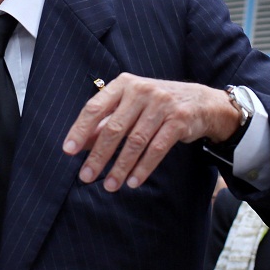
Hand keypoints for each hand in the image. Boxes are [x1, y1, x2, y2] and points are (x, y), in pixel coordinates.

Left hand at [62, 73, 239, 191]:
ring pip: (135, 142)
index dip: (80, 130)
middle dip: (98, 155)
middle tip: (86, 176)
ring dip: (120, 167)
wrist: (201, 102)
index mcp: (123, 84)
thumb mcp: (130, 105)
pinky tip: (133, 182)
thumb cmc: (156, 104)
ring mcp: (161, 105)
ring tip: (109, 185)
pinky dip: (143, 168)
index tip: (68, 151)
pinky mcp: (178, 121)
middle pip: (114, 128)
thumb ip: (106, 121)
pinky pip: (157, 149)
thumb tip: (82, 143)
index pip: (95, 107)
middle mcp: (140, 91)